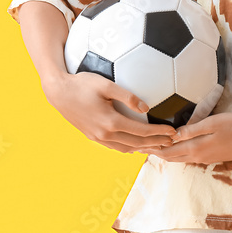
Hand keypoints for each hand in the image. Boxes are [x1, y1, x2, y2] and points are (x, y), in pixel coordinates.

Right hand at [43, 71, 177, 153]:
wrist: (58, 92)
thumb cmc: (82, 83)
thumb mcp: (106, 85)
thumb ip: (128, 96)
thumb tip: (146, 108)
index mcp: (110, 122)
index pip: (141, 132)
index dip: (159, 133)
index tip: (173, 132)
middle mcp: (105, 134)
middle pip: (137, 144)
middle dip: (156, 143)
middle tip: (172, 141)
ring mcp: (98, 138)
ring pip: (126, 149)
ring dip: (143, 148)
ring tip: (158, 145)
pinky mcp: (92, 137)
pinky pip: (115, 146)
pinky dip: (130, 147)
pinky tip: (136, 143)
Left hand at [141, 112, 231, 163]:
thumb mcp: (213, 123)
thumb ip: (193, 129)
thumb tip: (173, 134)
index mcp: (195, 148)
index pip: (168, 150)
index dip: (153, 147)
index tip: (138, 143)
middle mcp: (197, 156)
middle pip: (170, 157)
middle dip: (154, 152)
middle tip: (139, 146)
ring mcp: (204, 158)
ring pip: (178, 158)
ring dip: (164, 153)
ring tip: (152, 147)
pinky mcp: (209, 156)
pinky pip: (186, 157)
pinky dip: (175, 153)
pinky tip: (174, 148)